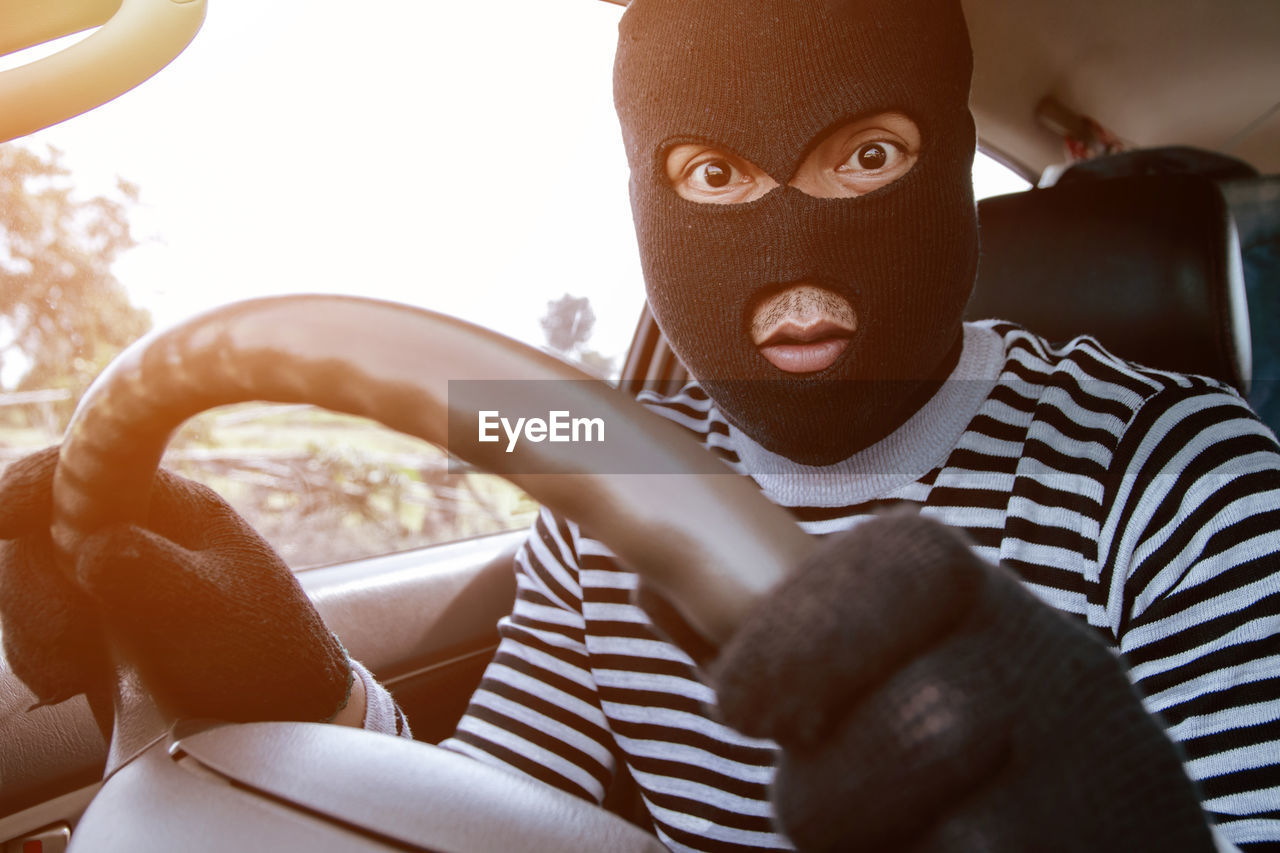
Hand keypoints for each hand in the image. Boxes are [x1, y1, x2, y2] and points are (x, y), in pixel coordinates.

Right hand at [0, 447, 351, 723]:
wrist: (282, 704)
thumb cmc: (264, 645)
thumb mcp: (216, 609)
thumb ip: (154, 574)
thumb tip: (89, 547)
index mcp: (171, 503)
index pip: (88, 465)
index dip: (32, 483)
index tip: (0, 516)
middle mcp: (132, 528)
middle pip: (37, 533)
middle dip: (33, 589)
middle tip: (67, 639)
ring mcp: (108, 574)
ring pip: (29, 585)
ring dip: (36, 630)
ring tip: (78, 670)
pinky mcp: (93, 620)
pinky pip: (38, 628)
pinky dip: (44, 656)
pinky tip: (76, 680)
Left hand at [710, 510, 1215, 851]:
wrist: (1098, 815)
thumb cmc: (950, 736)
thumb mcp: (878, 662)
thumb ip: (774, 638)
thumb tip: (651, 590)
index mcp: (982, 600)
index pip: (906, 564)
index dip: (802, 629)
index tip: (737, 701)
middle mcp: (1054, 673)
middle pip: (927, 721)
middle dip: (833, 785)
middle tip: (811, 803)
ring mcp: (1092, 781)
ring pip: (957, 828)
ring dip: (869, 840)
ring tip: (874, 834)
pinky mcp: (1107, 850)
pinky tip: (916, 847)